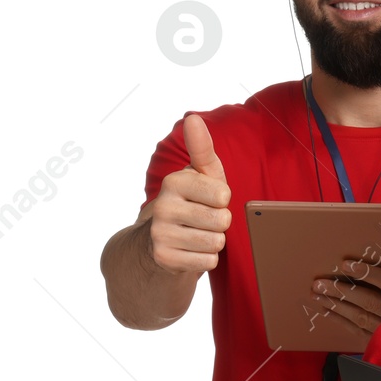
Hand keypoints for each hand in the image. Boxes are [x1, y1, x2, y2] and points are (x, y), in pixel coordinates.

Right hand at [146, 113, 231, 274]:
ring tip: (197, 235)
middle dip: (220, 224)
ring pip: (216, 242)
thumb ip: (202, 149)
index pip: (224, 195)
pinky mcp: (163, 259)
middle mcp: (162, 206)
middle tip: (203, 220)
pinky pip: (208, 262)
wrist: (156, 242)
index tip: (208, 200)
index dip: (223, 201)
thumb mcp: (200, 176)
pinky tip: (190, 251)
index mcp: (174, 182)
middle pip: (222, 220)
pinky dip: (205, 260)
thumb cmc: (192, 203)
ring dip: (213, 242)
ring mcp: (160, 234)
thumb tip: (192, 118)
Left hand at [312, 256, 380, 334]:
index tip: (348, 264)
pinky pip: (358, 332)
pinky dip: (341, 321)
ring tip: (319, 293)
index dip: (368, 273)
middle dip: (343, 290)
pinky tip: (329, 311)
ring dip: (337, 305)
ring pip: (359, 317)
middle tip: (322, 281)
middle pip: (368, 301)